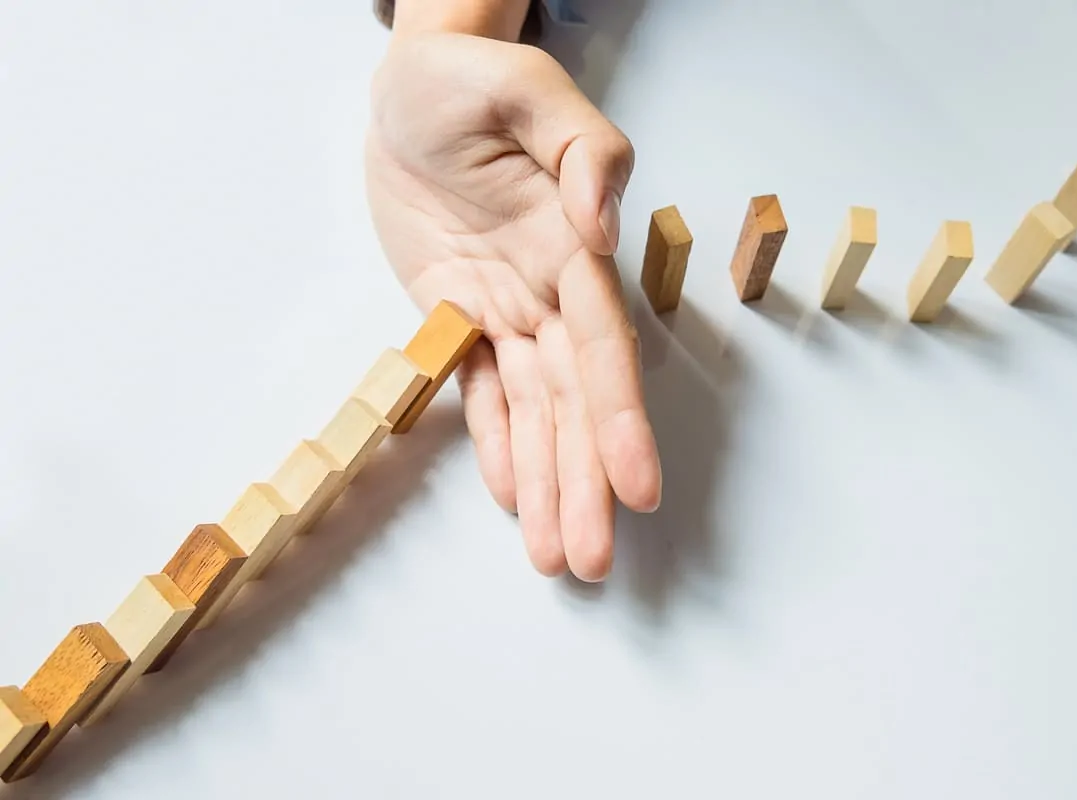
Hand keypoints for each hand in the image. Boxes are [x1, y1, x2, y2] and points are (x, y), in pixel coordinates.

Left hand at [365, 30, 661, 581]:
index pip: (603, 348)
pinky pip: (480, 390)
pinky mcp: (458, 312)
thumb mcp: (529, 92)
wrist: (410, 88)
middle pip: (573, 402)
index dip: (619, 419)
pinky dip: (497, 445)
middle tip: (591, 560)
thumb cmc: (472, 83)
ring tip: (559, 556)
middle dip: (584, 481)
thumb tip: (601, 231)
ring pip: (532, 412)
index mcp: (573, 247)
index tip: (636, 486)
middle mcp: (548, 291)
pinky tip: (514, 498)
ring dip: (548, 483)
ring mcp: (505, 308)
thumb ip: (582, 153)